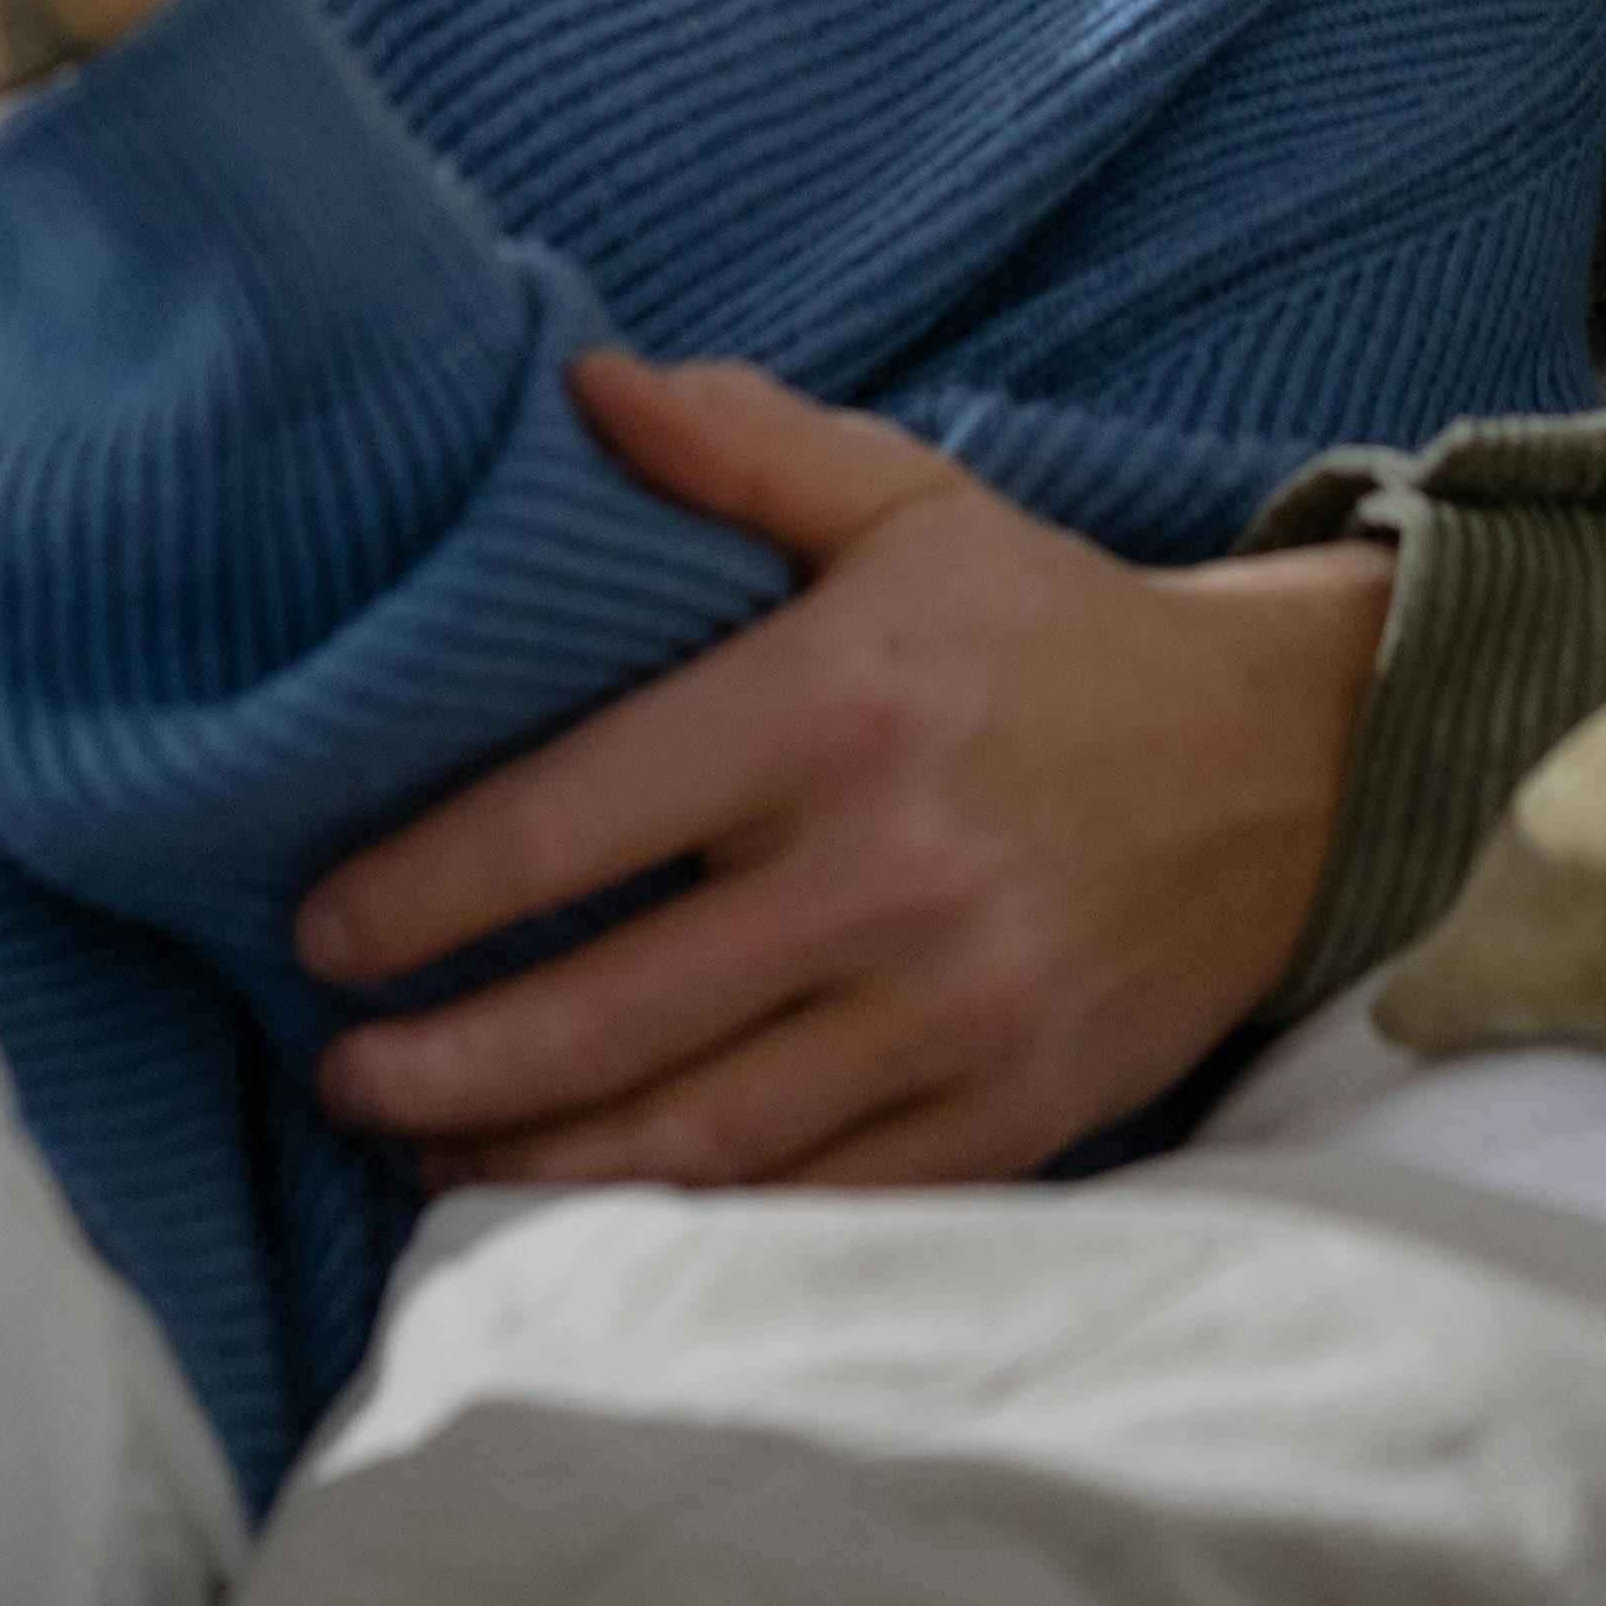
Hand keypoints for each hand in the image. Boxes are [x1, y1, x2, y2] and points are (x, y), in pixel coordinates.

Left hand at [297, 351, 1394, 1188]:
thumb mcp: (907, 500)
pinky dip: (687, 1223)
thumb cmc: (1051, 626)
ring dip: (537, 1161)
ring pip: (701, 1134)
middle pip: (616, 1008)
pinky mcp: (1012, 1114)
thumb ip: (739, 446)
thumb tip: (580, 382)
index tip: (318, 931)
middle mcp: (889, 869)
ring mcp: (954, 1010)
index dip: (430, 888)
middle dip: (448, 1060)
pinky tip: (584, 1209)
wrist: (1286, 767)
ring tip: (418, 1153)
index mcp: (838, 704)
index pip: (582, 816)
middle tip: (335, 1071)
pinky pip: (815, 1200)